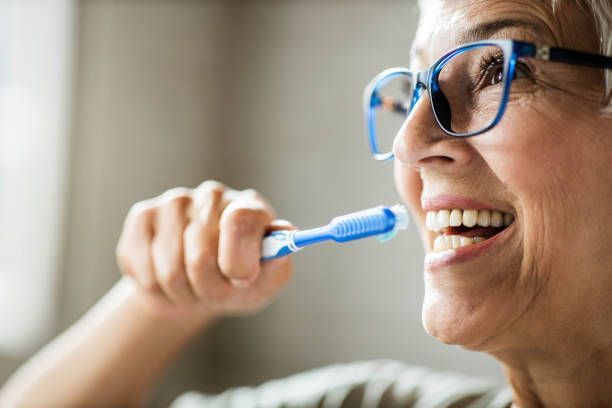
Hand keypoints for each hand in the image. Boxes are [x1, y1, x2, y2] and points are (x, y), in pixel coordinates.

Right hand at [116, 181, 294, 320]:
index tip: (241, 279)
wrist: (200, 287)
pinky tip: (167, 280)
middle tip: (217, 293)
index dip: (237, 259)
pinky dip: (156, 290)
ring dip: (182, 293)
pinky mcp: (142, 217)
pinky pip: (143, 269)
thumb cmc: (239, 282)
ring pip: (169, 268)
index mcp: (249, 207)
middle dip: (210, 289)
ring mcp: (174, 203)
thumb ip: (278, 261)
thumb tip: (285, 234)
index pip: (239, 221)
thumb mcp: (267, 280)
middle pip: (201, 253)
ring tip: (193, 288)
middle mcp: (212, 196)